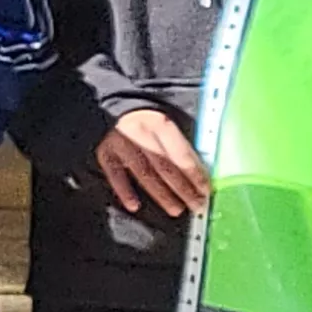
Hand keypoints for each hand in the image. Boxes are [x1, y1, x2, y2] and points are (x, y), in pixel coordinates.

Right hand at [94, 106, 209, 218]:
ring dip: (161, 194)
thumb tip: (197, 167)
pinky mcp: (105, 151)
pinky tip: (134, 206)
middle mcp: (140, 134)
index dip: (195, 175)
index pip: (181, 154)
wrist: (109, 101)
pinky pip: (115, 174)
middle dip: (183, 189)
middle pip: (165, 167)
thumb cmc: (145, 111)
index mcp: (160, 123)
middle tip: (196, 206)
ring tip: (176, 210)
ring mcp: (121, 144)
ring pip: (144, 174)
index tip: (206, 191)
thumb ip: (180, 140)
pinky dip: (124, 191)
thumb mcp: (167, 117)